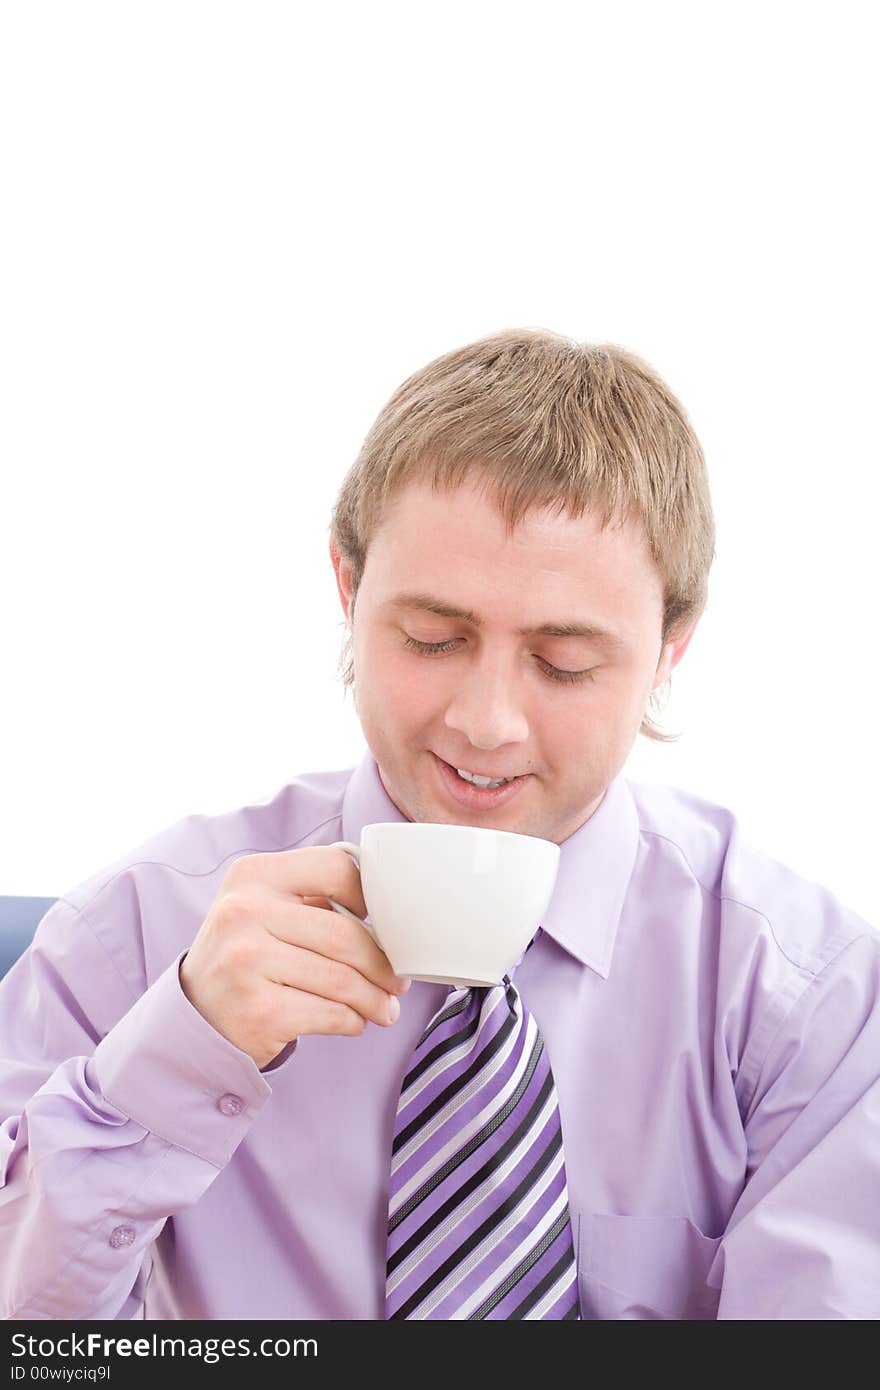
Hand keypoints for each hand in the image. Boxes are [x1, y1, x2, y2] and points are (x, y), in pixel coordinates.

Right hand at [179, 846, 409, 1069]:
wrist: (193, 1015)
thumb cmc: (247, 955)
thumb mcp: (264, 909)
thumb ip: (314, 900)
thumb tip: (388, 920)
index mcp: (253, 875)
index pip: (335, 869)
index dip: (370, 897)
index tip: (383, 923)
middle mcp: (245, 912)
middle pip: (346, 935)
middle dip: (383, 964)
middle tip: (397, 982)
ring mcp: (248, 962)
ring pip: (344, 980)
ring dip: (375, 999)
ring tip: (384, 1008)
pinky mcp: (259, 1011)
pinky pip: (332, 1014)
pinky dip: (353, 1021)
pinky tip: (352, 1020)